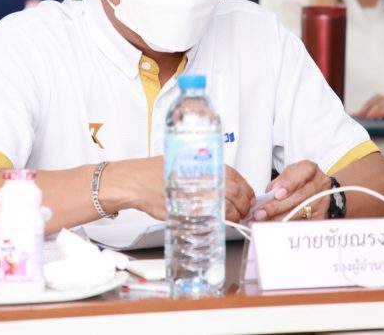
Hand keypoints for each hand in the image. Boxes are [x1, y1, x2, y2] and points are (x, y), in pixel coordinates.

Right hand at [101, 159, 254, 222]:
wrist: (134, 181)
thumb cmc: (154, 172)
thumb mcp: (183, 162)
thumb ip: (203, 171)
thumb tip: (223, 183)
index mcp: (203, 163)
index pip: (237, 177)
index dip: (246, 190)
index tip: (248, 196)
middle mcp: (202, 177)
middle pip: (236, 193)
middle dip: (244, 205)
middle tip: (244, 210)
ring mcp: (196, 194)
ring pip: (227, 207)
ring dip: (235, 215)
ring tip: (234, 217)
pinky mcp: (189, 210)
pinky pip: (211, 218)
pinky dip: (219, 221)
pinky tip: (219, 221)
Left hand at [252, 160, 331, 221]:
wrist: (312, 189)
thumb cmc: (297, 181)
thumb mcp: (286, 176)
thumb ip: (277, 184)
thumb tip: (269, 196)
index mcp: (310, 169)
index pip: (303, 173)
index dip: (289, 184)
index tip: (276, 194)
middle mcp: (319, 183)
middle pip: (300, 196)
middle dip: (278, 206)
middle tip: (263, 212)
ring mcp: (322, 200)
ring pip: (302, 211)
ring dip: (281, 218)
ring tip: (266, 221)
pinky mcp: (321, 215)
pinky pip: (305, 223)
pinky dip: (290, 226)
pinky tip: (279, 227)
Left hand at [355, 95, 383, 119]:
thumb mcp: (380, 109)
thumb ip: (369, 111)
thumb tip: (355, 116)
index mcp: (380, 98)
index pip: (370, 102)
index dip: (364, 108)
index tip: (358, 115)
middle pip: (379, 103)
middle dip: (372, 110)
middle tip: (368, 117)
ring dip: (382, 111)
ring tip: (377, 117)